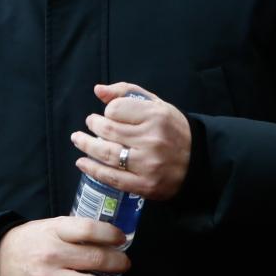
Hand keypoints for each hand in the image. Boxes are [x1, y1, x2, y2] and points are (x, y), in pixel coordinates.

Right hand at [0, 216, 131, 275]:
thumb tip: (110, 236)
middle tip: (124, 264)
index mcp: (53, 230)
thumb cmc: (29, 241)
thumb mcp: (49, 225)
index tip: (121, 238)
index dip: (111, 234)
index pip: (89, 229)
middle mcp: (51, 254)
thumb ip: (75, 230)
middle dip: (118, 262)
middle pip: (95, 259)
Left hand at [71, 82, 191, 200]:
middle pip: (108, 131)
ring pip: (107, 154)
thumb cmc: (173, 129)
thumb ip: (127, 93)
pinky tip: (82, 162)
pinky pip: (112, 177)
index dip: (107, 111)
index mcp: (156, 116)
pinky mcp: (144, 185)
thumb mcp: (157, 104)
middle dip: (92, 126)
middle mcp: (152, 140)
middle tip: (89, 124)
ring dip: (86, 146)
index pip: (116, 110)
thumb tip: (99, 90)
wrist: (198, 161)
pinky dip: (93, 169)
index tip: (108, 114)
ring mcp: (148, 164)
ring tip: (78, 140)